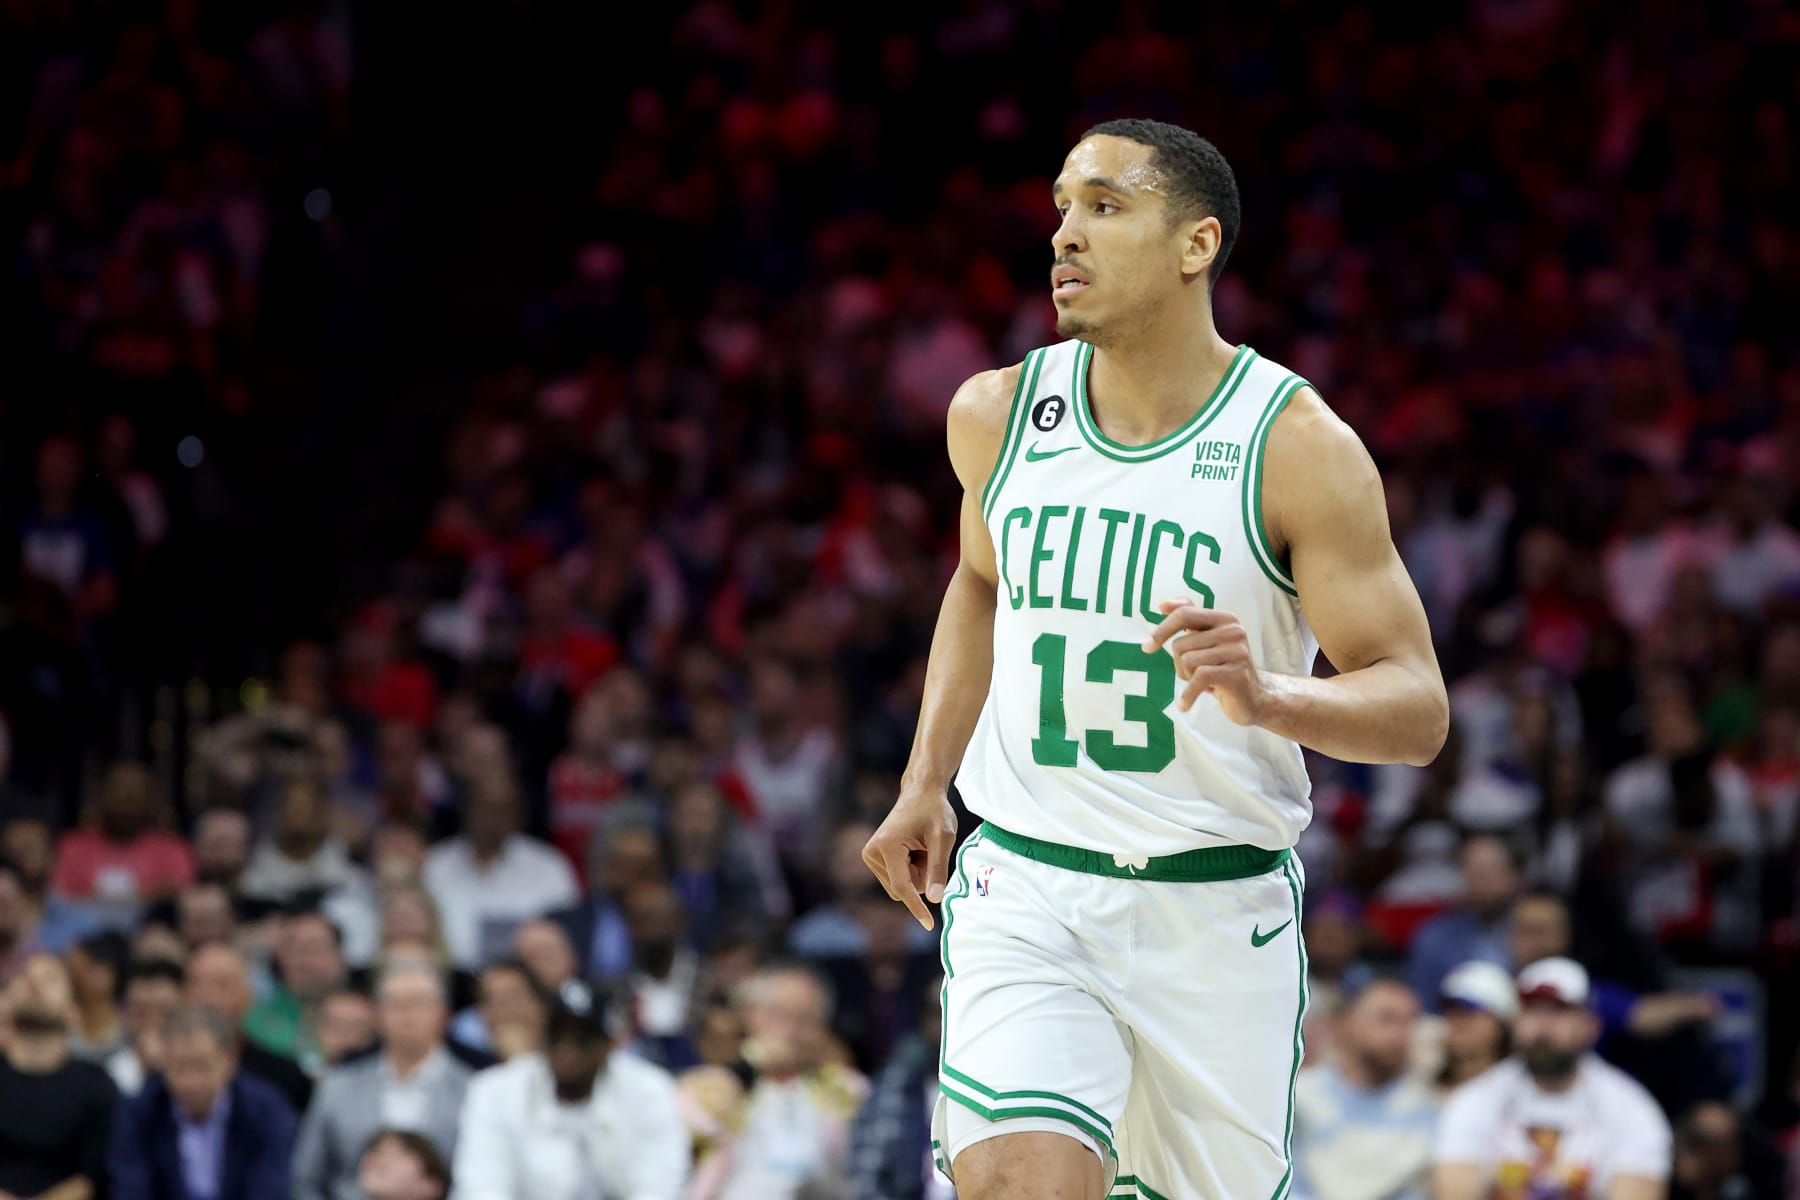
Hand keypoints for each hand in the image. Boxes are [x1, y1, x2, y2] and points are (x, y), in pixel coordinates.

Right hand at [862, 789, 957, 930]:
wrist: (920, 792)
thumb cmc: (934, 811)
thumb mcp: (944, 838)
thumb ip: (938, 869)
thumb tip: (935, 899)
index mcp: (887, 846)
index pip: (903, 888)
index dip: (918, 908)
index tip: (929, 925)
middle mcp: (872, 852)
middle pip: (903, 889)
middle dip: (921, 878)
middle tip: (931, 850)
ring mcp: (870, 855)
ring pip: (900, 886)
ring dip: (917, 873)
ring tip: (922, 848)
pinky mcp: (873, 857)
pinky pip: (897, 879)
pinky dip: (911, 870)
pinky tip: (915, 849)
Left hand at [1142, 599, 1266, 723]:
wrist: (1253, 698)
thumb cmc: (1223, 667)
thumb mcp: (1206, 640)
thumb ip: (1188, 618)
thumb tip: (1163, 604)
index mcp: (1225, 618)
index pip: (1184, 614)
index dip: (1162, 630)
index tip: (1147, 647)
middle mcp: (1233, 630)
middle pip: (1181, 644)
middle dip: (1180, 664)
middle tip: (1196, 675)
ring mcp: (1237, 651)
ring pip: (1187, 661)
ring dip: (1187, 677)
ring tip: (1203, 683)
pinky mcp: (1236, 673)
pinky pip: (1198, 678)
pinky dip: (1187, 695)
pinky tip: (1184, 705)